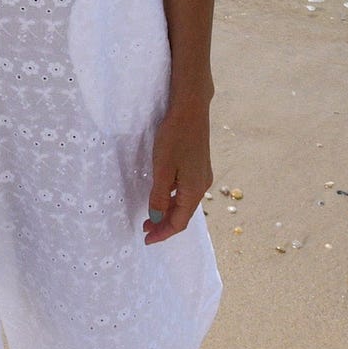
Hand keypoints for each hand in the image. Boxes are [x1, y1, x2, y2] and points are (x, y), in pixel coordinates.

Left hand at [143, 91, 211, 243]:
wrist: (191, 108)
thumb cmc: (175, 137)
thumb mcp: (162, 168)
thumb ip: (159, 196)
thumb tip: (156, 218)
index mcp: (194, 190)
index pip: (179, 222)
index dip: (163, 233)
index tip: (146, 240)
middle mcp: (201, 186)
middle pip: (183, 214)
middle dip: (164, 224)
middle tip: (145, 230)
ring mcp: (201, 175)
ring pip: (184, 202)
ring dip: (168, 211)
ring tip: (150, 216)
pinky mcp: (198, 165)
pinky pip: (185, 190)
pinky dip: (172, 198)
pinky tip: (161, 195)